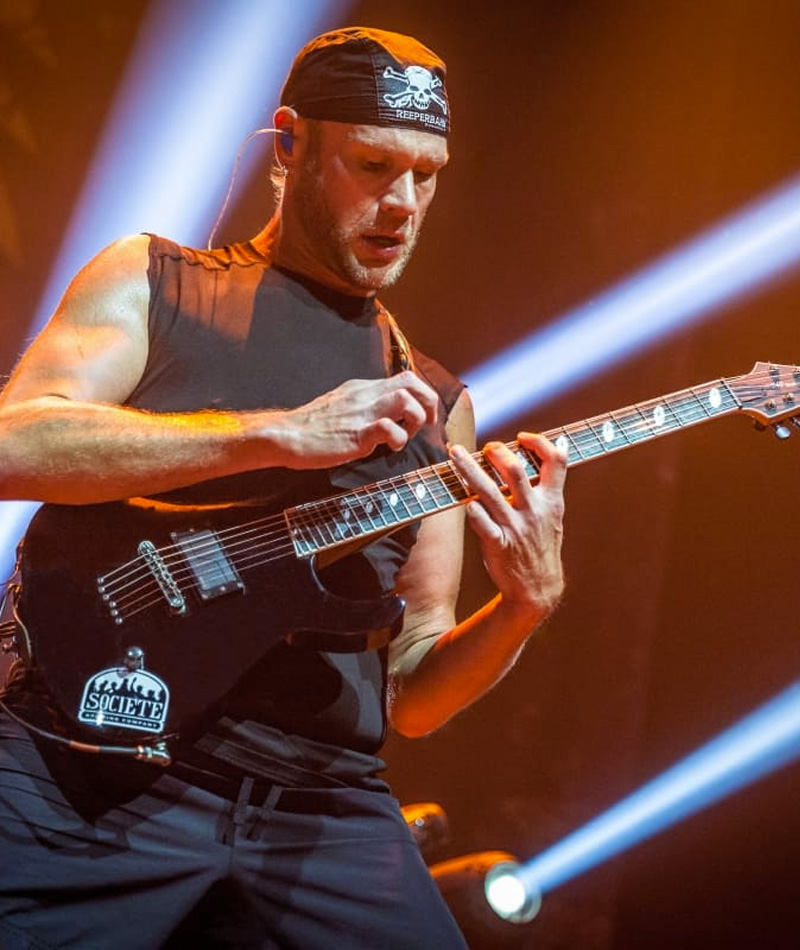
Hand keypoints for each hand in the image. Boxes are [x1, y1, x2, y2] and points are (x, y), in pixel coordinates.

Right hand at [274, 371, 438, 468]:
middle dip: (428, 402)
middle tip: (426, 424)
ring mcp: (362, 412)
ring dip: (415, 418)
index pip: (404, 378)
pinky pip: (388, 428)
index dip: (421, 394)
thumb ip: (364, 407)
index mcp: (364, 388)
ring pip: (405, 398)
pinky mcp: (357, 433)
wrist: (287, 435)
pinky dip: (398, 438)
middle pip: (411, 381)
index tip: (423, 415)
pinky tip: (390, 449)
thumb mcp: (343, 405)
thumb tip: (385, 419)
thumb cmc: (312, 427)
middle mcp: (366, 394)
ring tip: (407, 436)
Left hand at [450, 432, 566, 620]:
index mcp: (551, 501)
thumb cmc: (541, 547)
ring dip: (469, 469)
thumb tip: (547, 452)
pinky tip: (464, 500)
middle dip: (497, 452)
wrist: (538, 588)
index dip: (540, 442)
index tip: (522, 437)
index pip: (557, 461)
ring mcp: (515, 527)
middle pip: (515, 470)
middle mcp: (533, 510)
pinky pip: (482, 523)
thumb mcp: (552, 516)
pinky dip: (472, 510)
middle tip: (486, 448)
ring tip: (455, 454)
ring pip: (490, 491)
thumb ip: (547, 487)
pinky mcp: (498, 544)